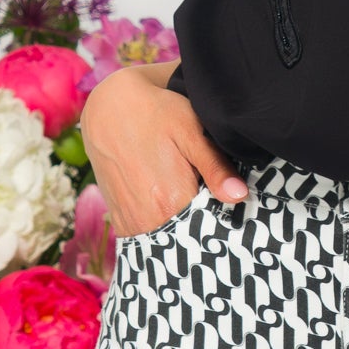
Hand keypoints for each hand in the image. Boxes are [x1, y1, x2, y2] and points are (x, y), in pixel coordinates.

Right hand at [79, 63, 247, 239]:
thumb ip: (215, 167)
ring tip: (184, 193)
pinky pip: (148, 238)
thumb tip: (239, 196)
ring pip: (169, 240)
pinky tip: (167, 203)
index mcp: (171, 201)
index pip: (210, 230)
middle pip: (188, 238)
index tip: (226, 203)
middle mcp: (148, 220)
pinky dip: (162, 226)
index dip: (223, 219)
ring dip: (182, 227)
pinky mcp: (121, 221)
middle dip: (202, 224)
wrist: (108, 108)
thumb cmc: (154, 113)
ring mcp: (132, 224)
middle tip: (204, 191)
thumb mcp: (190, 131)